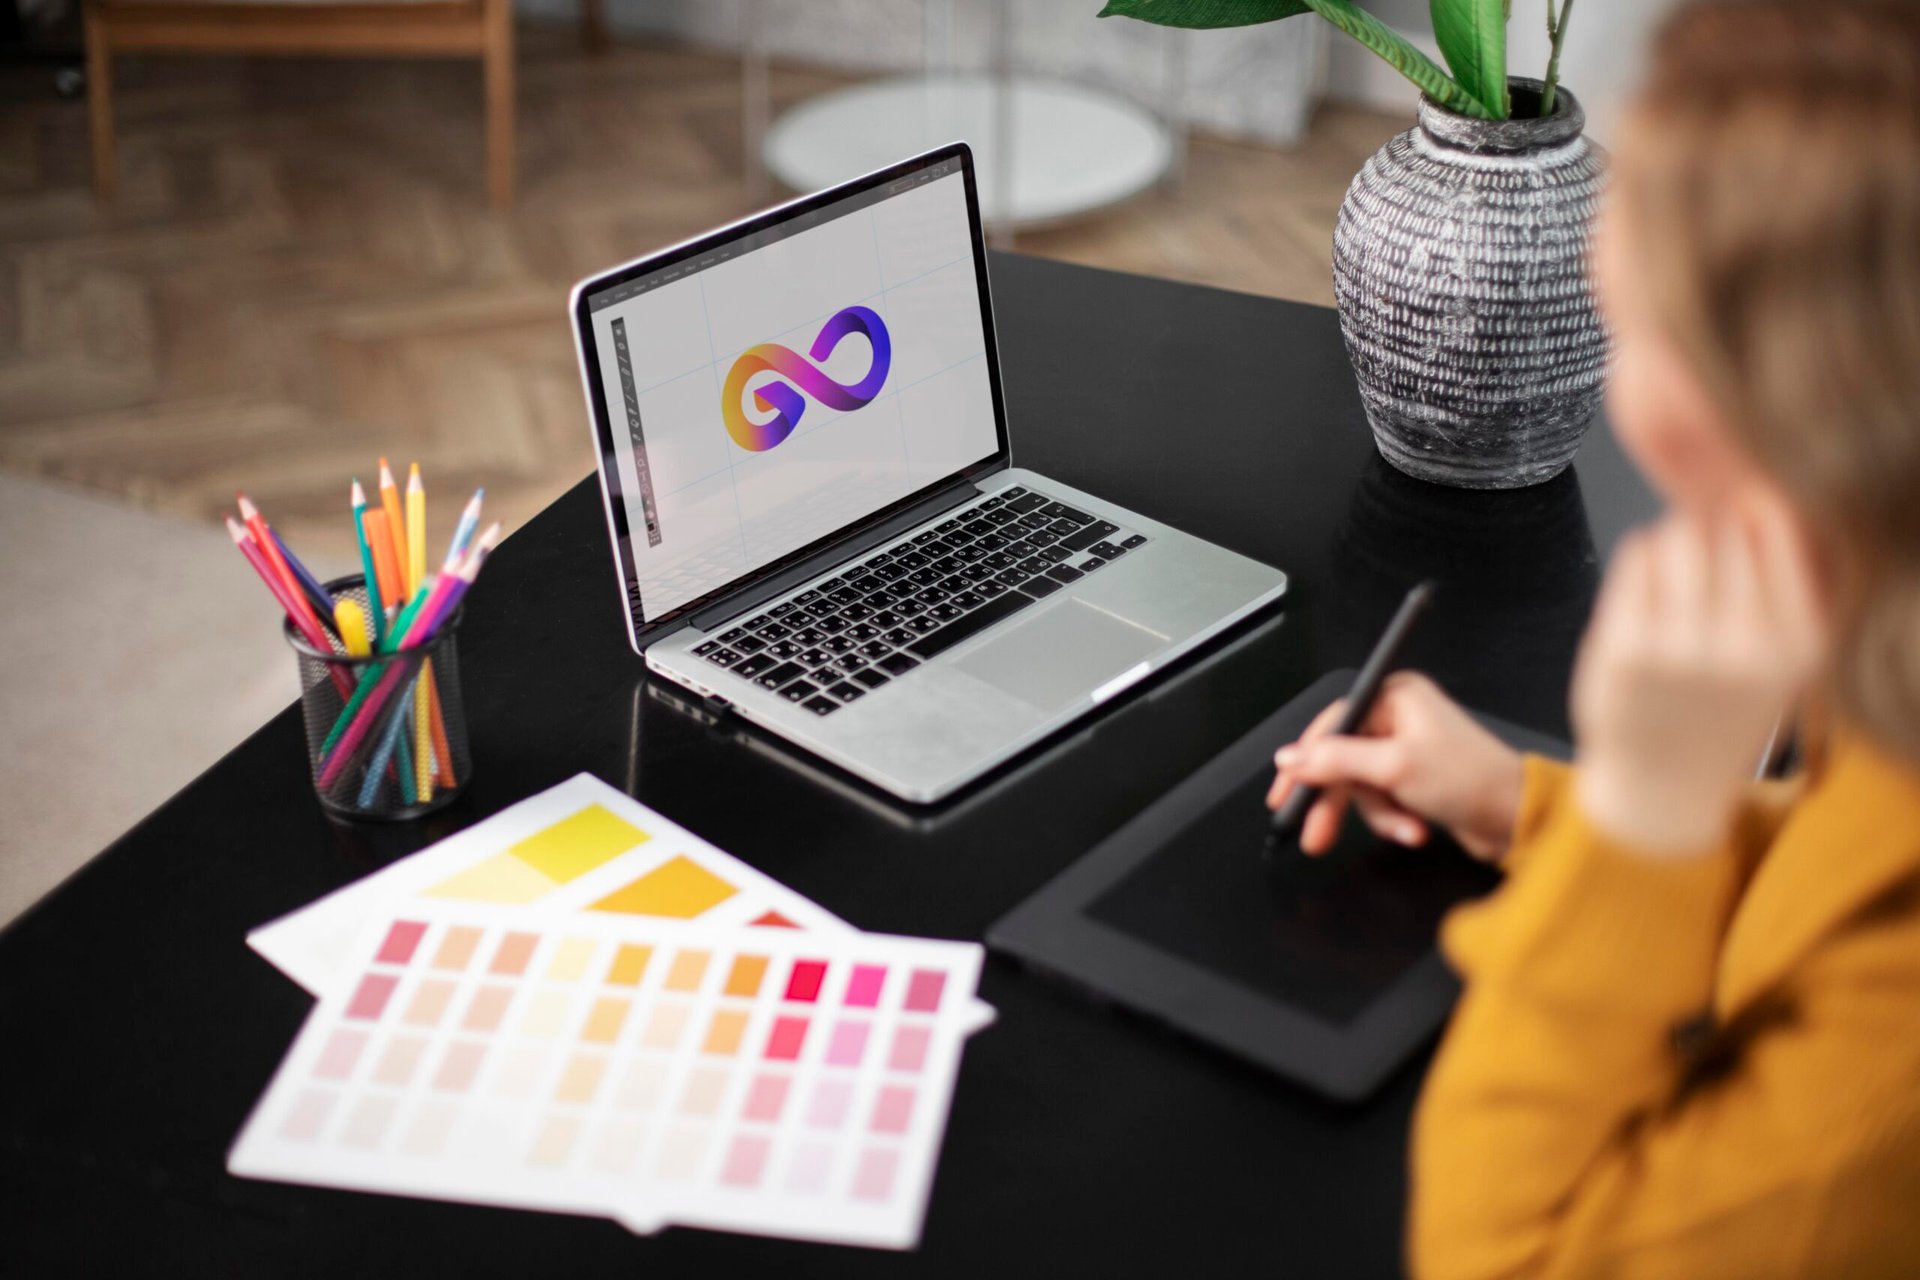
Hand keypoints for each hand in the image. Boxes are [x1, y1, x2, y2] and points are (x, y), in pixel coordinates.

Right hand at [1267, 671, 1527, 861]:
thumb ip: (1335, 760)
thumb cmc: (1469, 780)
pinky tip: (1415, 829)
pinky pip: (1383, 799)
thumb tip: (1289, 758)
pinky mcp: (1416, 778)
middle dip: (1338, 801)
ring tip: (1406, 829)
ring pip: (1361, 785)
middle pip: (1343, 758)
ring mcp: (1408, 748)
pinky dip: (1394, 818)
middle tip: (1316, 836)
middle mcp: (1400, 717)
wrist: (1519, 819)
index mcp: (1396, 697)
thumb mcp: (1393, 767)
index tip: (1284, 794)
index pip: (1332, 724)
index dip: (1304, 761)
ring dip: (1380, 814)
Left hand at [1571, 497, 1826, 854]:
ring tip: (1679, 573)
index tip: (1743, 519)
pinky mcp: (1624, 646)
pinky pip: (1635, 556)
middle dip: (1711, 527)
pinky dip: (1641, 557)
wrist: (1665, 784)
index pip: (1783, 524)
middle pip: (1726, 526)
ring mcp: (1682, 646)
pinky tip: (1649, 585)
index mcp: (1801, 641)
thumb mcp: (1781, 654)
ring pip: (1678, 534)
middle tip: (1704, 555)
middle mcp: (1746, 644)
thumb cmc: (1723, 707)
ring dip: (1674, 539)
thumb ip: (1782, 581)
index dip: (1755, 511)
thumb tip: (1763, 487)